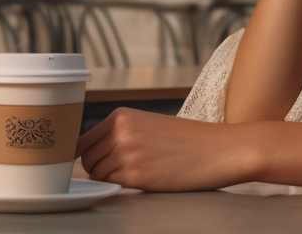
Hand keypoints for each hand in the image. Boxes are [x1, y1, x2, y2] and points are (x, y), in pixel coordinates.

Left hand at [75, 108, 254, 190]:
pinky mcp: (137, 176)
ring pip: (99, 174)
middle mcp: (120, 132)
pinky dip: (124, 185)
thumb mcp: (148, 124)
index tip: (92, 161)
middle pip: (87, 159)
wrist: (218, 149)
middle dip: (98, 167)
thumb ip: (120, 133)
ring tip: (139, 170)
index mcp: (121, 116)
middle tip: (121, 169)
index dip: (85, 154)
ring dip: (113, 177)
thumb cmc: (187, 139)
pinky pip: (114, 185)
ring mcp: (127, 154)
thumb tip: (90, 154)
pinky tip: (146, 177)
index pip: (82, 140)